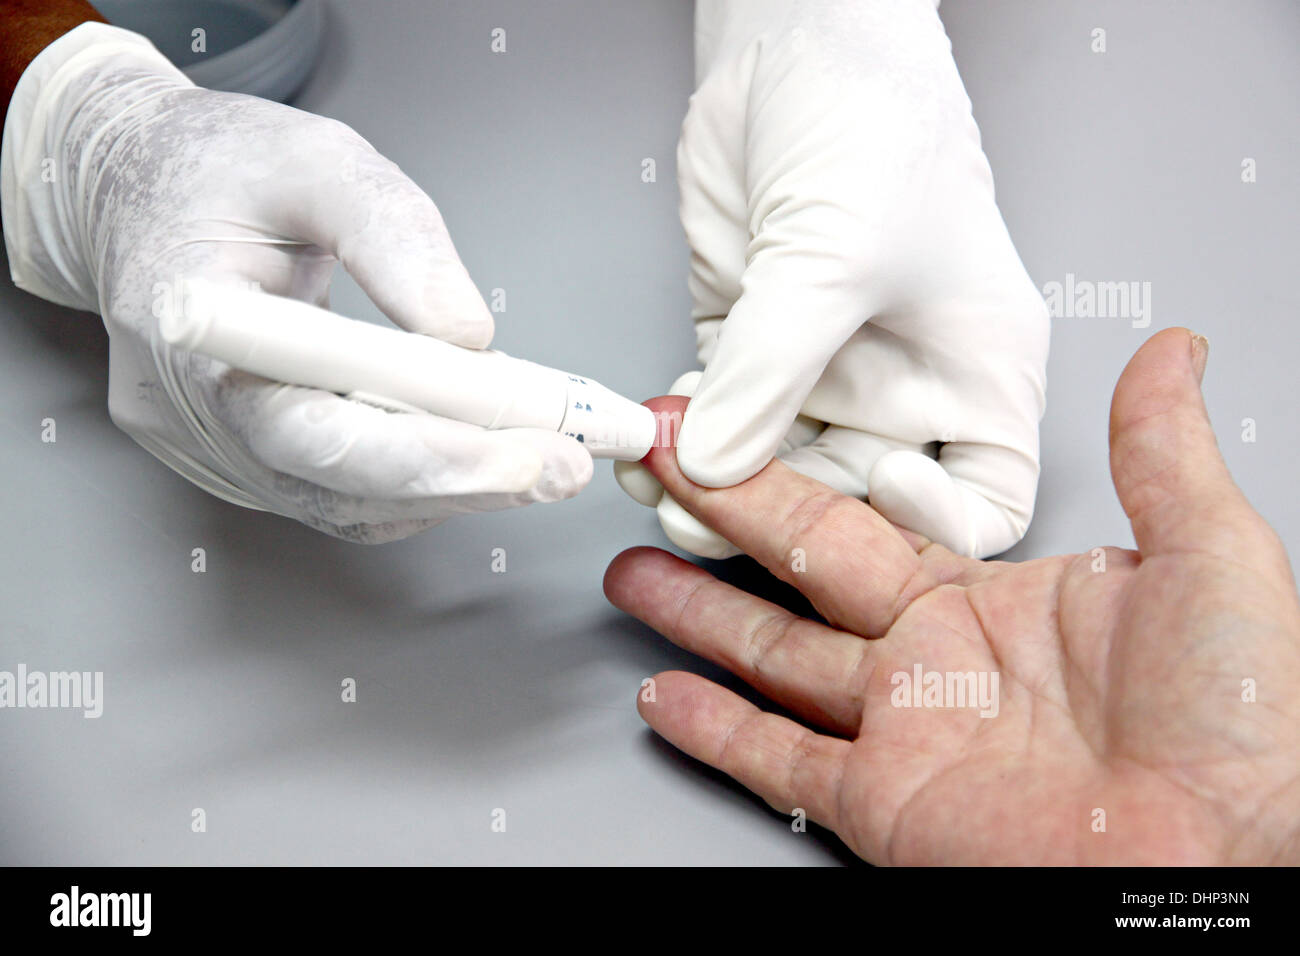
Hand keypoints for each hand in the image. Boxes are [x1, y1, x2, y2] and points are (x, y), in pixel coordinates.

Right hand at [1, 23, 590, 542]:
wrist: (139, 186)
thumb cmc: (217, 168)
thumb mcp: (317, 160)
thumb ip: (396, 238)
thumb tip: (470, 337)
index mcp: (192, 323)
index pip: (316, 427)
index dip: (430, 454)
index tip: (528, 453)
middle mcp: (192, 409)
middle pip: (339, 484)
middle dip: (467, 481)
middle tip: (565, 465)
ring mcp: (210, 445)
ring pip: (344, 502)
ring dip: (451, 489)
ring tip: (543, 459)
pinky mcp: (238, 457)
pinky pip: (335, 492)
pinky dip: (414, 483)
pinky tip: (475, 457)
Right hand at [605, 329, 1299, 863]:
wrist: (1242, 852)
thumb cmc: (1248, 719)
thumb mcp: (1207, 556)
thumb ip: (1161, 453)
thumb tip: (1169, 355)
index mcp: (993, 597)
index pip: (863, 517)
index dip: (791, 471)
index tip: (736, 428)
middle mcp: (936, 659)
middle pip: (797, 573)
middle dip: (720, 520)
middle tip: (658, 474)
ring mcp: (905, 731)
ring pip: (773, 660)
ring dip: (698, 617)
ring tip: (635, 576)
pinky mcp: (887, 806)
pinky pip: (782, 762)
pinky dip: (718, 732)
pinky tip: (668, 699)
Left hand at [617, 0, 1048, 559]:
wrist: (795, 42)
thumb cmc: (873, 119)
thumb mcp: (834, 257)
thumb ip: (771, 374)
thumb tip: (716, 466)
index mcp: (977, 370)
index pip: (985, 500)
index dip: (936, 522)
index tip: (875, 489)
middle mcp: (905, 385)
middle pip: (854, 500)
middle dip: (783, 515)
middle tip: (711, 508)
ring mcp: (823, 372)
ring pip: (775, 471)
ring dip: (714, 485)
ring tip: (660, 476)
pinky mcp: (752, 348)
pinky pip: (720, 419)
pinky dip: (683, 436)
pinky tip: (652, 433)